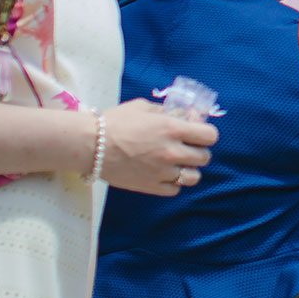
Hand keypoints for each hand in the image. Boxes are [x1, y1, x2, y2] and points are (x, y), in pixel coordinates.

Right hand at [100, 99, 216, 194]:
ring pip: (194, 177)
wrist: (88, 144)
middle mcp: (172, 151)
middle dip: (197, 151)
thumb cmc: (114, 121)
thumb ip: (169, 112)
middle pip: (204, 157)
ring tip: (177, 165)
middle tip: (185, 148)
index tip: (196, 134)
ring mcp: (162, 171)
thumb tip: (188, 116)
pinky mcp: (150, 186)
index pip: (210, 136)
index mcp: (173, 129)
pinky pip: (175, 190)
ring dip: (189, 170)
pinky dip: (173, 183)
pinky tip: (163, 175)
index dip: (205, 134)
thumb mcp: (144, 108)